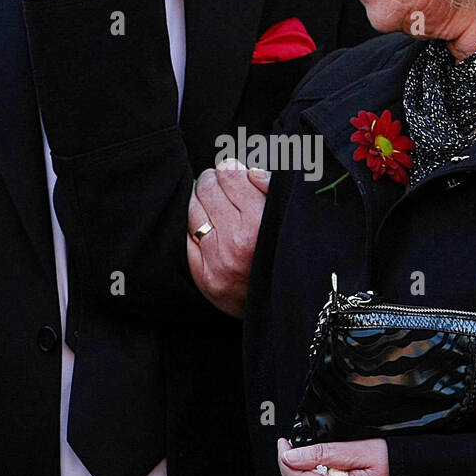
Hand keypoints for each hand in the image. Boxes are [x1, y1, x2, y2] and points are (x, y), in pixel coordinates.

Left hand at [187, 158, 270, 317]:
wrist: (280, 306)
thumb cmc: (285, 254)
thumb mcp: (289, 218)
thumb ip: (272, 189)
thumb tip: (249, 171)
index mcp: (261, 223)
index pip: (231, 177)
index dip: (230, 170)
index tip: (232, 171)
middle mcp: (237, 242)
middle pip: (208, 189)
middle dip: (212, 181)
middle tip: (218, 183)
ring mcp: (217, 261)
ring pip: (193, 209)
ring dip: (200, 201)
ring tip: (212, 205)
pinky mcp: (204, 276)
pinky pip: (186, 236)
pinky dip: (194, 227)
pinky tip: (207, 228)